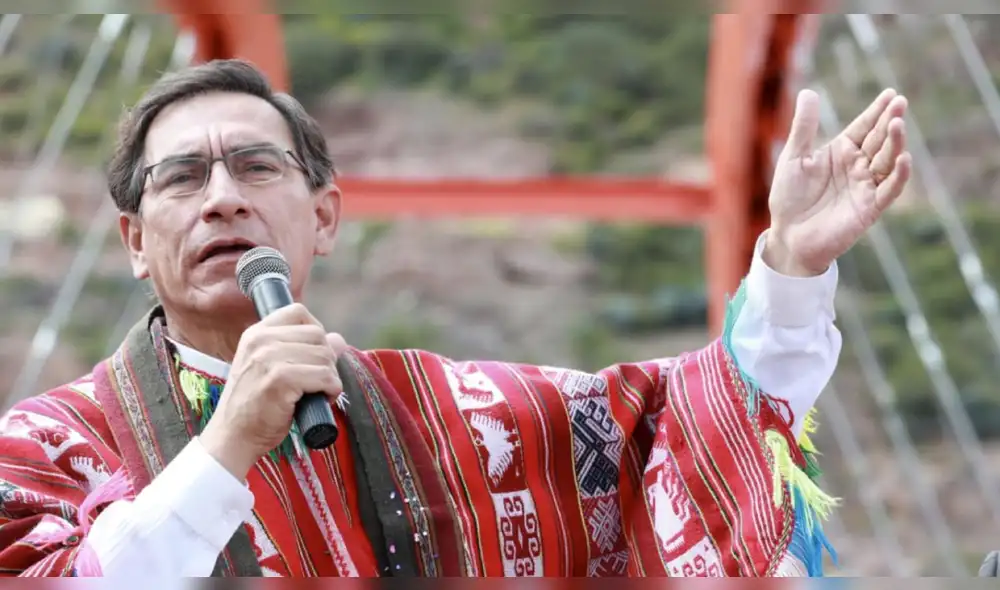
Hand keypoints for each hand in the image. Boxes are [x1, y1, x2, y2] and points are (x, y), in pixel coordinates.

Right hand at [199, 303, 343, 478]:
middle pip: (317, 334)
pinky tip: (321, 400)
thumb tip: (339, 339)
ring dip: (330, 377)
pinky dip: (332, 390)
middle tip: (317, 381)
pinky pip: (325, 376)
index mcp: (256, 333)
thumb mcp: (272, 369)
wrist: (232, 436)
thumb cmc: (255, 406)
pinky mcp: (281, 379)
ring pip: (325, 355)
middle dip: (326, 359)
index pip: (298, 312)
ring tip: (317, 392)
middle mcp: (261, 341)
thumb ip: (301, 350)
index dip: (315, 331)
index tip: (313, 355)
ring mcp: (269, 359)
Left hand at [765, 88, 912, 275]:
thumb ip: (804, 127)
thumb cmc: (789, 198)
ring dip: (895, 143)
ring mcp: (865, 186)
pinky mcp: (869, 208)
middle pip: (878, 140)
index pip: (864, 127)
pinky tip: (903, 159)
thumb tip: (809, 92)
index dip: (877, 111)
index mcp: (841, 152)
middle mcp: (858, 166)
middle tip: (900, 103)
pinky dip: (897, 176)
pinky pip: (889, 190)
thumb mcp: (794, 158)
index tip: (890, 94)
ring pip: (887, 161)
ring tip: (897, 124)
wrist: (788, 235)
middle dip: (890, 122)